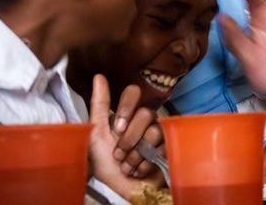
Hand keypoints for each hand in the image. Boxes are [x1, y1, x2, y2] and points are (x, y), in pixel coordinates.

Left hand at [88, 74, 163, 196]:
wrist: (119, 190)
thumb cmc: (106, 164)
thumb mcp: (96, 134)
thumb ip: (99, 105)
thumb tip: (98, 76)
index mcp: (126, 114)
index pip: (133, 93)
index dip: (127, 108)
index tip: (117, 128)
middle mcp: (144, 121)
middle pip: (146, 113)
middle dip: (130, 138)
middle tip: (120, 153)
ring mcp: (158, 134)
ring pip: (155, 130)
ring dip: (136, 153)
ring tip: (128, 165)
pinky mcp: (168, 148)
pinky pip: (163, 146)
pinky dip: (146, 162)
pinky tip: (140, 169)